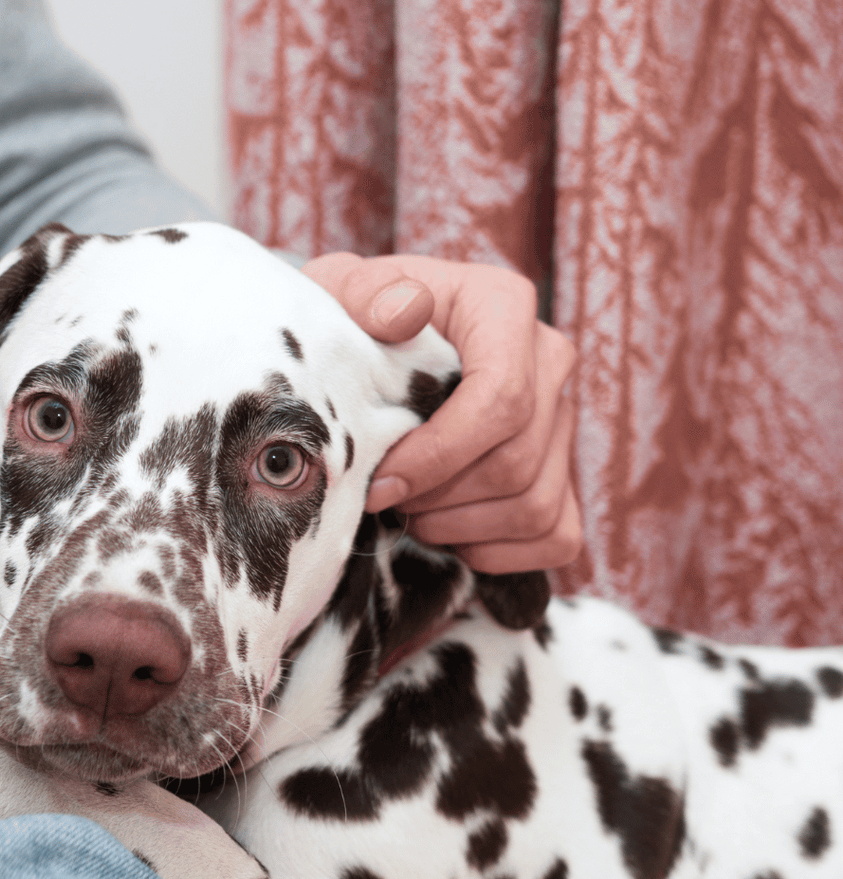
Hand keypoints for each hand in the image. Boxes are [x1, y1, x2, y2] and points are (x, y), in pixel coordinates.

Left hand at [302, 252, 581, 574]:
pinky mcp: (566, 474)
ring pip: (535, 506)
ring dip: (460, 528)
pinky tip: (449, 532)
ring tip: (409, 513)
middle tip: (384, 499)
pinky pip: (555, 536)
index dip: (438, 456)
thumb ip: (369, 296)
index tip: (379, 484)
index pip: (501, 399)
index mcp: (503, 308)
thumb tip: (402, 314)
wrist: (377, 349)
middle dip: (439, 498)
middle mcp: (550, 361)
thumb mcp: (345, 293)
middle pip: (516, 463)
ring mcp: (563, 420)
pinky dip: (497, 551)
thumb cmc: (356, 324)